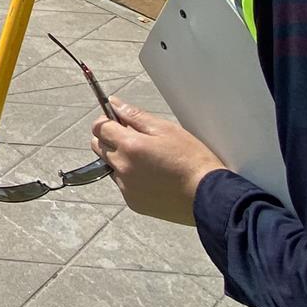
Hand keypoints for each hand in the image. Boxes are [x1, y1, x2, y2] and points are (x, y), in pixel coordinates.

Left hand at [91, 99, 226, 224]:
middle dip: (111, 139)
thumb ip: (136, 116)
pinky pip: (123, 185)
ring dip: (121, 160)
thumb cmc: (192, 160)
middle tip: (136, 139)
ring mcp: (126, 187)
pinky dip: (132, 179)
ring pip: (111, 166)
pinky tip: (154, 178)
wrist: (207, 196)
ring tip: (150, 161)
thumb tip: (114, 104)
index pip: (99, 127)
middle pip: (99, 147)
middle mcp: (122, 168)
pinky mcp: (133, 202)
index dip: (107, 121)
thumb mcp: (166, 129)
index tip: (118, 121)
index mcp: (130, 146)